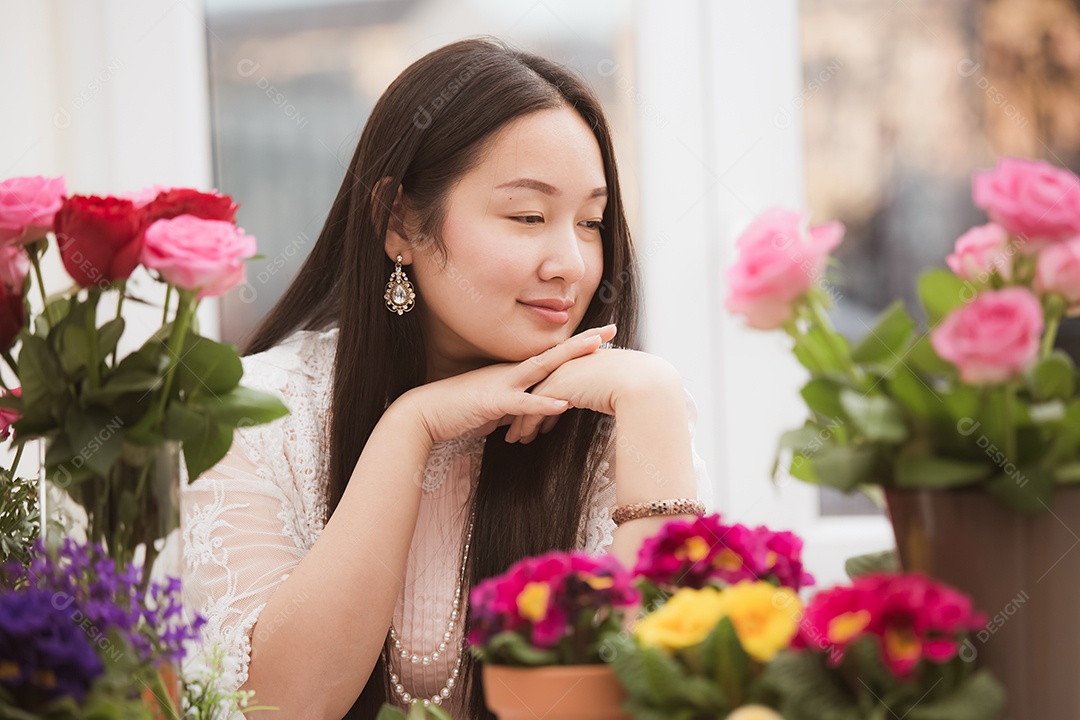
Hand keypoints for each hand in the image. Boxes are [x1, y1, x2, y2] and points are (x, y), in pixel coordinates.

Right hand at [396, 324, 617, 443]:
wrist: (425, 414)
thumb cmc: (458, 411)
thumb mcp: (494, 408)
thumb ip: (514, 408)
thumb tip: (529, 417)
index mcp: (513, 373)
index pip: (551, 356)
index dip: (576, 346)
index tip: (602, 336)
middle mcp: (511, 372)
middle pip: (553, 353)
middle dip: (584, 342)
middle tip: (612, 329)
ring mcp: (502, 384)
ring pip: (542, 368)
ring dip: (570, 358)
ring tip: (597, 349)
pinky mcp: (493, 402)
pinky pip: (522, 402)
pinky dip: (544, 402)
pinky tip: (564, 403)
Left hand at [504, 348, 683, 443]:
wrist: (640, 381)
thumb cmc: (637, 385)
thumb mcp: (617, 385)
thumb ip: (608, 390)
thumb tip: (614, 400)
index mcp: (578, 360)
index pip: (553, 378)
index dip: (544, 394)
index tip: (536, 408)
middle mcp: (565, 364)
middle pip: (536, 387)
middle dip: (524, 406)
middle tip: (514, 421)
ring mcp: (558, 374)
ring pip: (530, 399)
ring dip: (521, 420)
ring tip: (514, 437)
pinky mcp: (555, 389)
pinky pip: (533, 410)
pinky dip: (525, 425)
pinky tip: (521, 438)